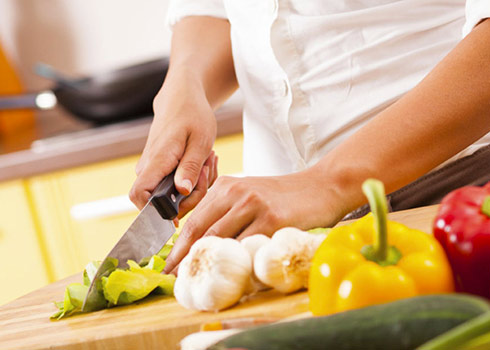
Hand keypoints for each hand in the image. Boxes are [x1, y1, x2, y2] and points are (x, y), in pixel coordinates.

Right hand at [130, 76, 217, 214]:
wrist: (181, 99)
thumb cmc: (192, 115)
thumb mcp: (200, 140)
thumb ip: (190, 167)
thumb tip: (182, 191)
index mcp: (157, 160)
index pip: (138, 195)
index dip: (153, 211)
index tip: (177, 215)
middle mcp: (148, 167)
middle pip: (161, 201)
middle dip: (190, 198)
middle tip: (207, 172)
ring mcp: (152, 169)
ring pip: (170, 195)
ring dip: (194, 187)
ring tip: (207, 162)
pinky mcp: (158, 170)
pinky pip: (173, 186)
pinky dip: (191, 181)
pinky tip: (200, 164)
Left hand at [164, 168, 354, 273]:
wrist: (321, 188)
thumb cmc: (283, 198)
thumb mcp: (248, 195)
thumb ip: (225, 212)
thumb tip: (198, 242)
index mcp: (225, 186)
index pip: (194, 218)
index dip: (178, 245)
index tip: (168, 264)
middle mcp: (236, 193)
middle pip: (200, 229)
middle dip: (184, 256)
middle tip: (174, 276)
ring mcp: (253, 205)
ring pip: (220, 239)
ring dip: (206, 262)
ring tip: (196, 279)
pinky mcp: (271, 220)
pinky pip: (246, 247)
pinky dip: (236, 263)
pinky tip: (229, 276)